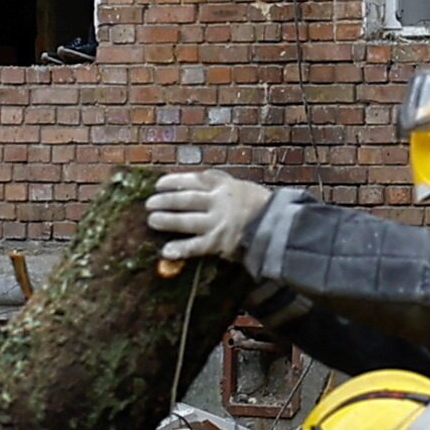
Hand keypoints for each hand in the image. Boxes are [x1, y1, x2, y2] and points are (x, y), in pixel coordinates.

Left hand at [148, 167, 276, 268]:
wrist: (279, 225)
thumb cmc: (261, 206)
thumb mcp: (242, 186)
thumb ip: (221, 183)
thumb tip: (201, 177)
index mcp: (224, 186)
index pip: (193, 180)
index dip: (173, 182)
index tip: (159, 184)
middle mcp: (218, 202)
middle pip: (185, 199)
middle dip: (165, 201)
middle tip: (149, 203)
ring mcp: (218, 223)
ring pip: (186, 221)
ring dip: (167, 220)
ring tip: (152, 220)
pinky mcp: (220, 242)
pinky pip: (196, 246)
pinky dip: (180, 249)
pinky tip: (166, 251)